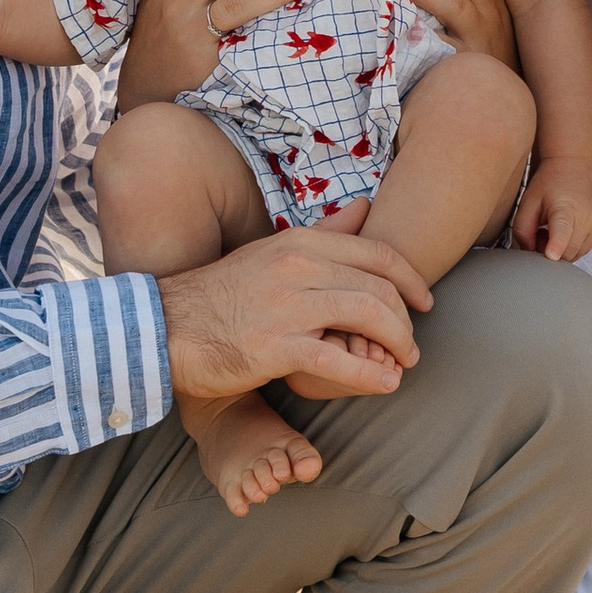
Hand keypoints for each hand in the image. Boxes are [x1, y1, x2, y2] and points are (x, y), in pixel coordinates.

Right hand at [160, 211, 435, 408]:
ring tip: (403, 365)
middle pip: (379, 288)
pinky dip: (369, 375)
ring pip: (367, 316)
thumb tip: (364, 207)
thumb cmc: (222, 295)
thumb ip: (322, 234)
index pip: (377, 254)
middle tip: (411, 346)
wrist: (165, 328)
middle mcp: (297, 266)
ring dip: (397, 345)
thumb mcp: (272, 253)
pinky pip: (337, 360)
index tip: (425, 303)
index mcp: (300, 242)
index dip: (412, 280)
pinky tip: (385, 385)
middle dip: (406, 320)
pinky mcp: (275, 346)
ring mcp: (287, 305)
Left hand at [512, 160, 591, 262]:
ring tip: (551, 230)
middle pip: (566, 253)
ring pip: (575, 255)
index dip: (556, 245)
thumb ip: (522, 230)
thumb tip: (529, 252)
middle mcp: (586, 217)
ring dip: (561, 251)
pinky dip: (571, 247)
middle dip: (550, 252)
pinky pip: (583, 250)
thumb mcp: (527, 202)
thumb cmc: (549, 182)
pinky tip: (564, 231)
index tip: (551, 255)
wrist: (574, 164)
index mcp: (565, 207)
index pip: (563, 230)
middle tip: (539, 233)